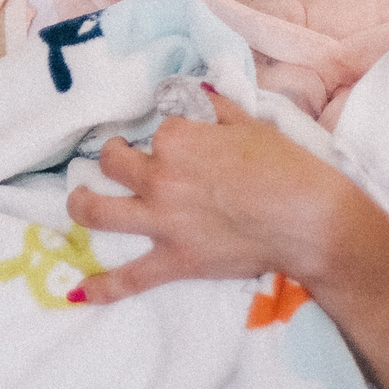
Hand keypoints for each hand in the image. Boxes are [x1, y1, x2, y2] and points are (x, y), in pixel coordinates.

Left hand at [66, 88, 352, 303]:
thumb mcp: (251, 124)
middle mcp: (160, 177)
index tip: (180, 142)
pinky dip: (103, 287)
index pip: (155, 130)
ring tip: (78, 200)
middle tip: (120, 160)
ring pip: (97, 211)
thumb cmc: (288, 167)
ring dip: (80, 203)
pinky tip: (80, 293)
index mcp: (177, 140)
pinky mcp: (175, 260)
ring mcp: (162, 221)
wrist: (309, 220)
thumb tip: (198, 95)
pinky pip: (129, 278)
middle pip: (111, 162)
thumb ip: (217, 108)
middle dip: (112, 157)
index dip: (167, 136)